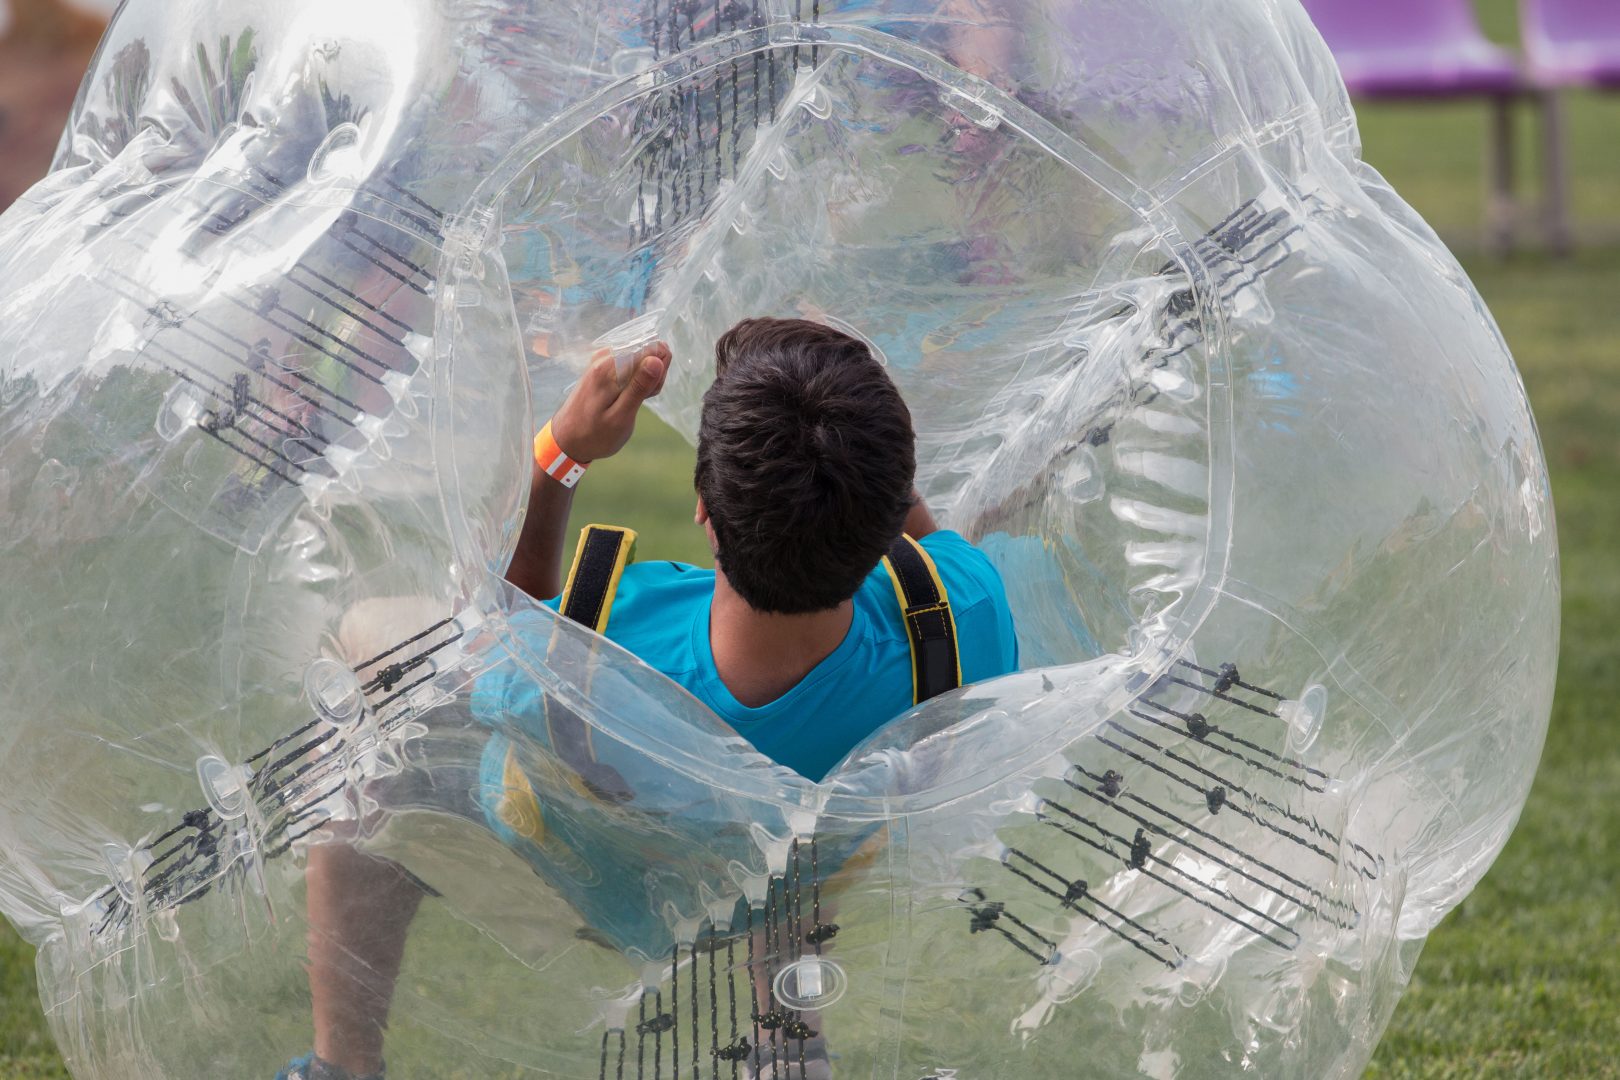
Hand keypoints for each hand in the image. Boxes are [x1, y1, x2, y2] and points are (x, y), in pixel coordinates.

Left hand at [550, 342, 669, 462]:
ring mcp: (602, 361)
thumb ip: (639, 387)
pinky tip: (626, 399)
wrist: (566, 440)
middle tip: (639, 402)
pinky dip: (634, 382)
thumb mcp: (621, 417)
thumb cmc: (594, 435)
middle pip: (647, 353)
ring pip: (640, 360)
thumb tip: (657, 359)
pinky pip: (630, 366)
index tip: (650, 392)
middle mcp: (604, 358)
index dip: (659, 371)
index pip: (651, 349)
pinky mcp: (603, 367)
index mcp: (609, 368)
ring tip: (630, 404)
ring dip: (644, 382)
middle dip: (652, 377)